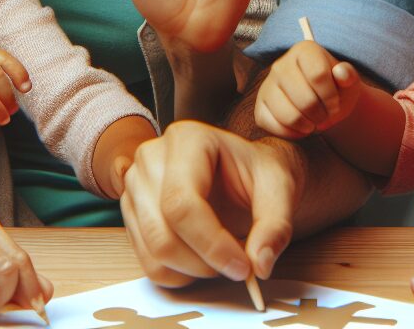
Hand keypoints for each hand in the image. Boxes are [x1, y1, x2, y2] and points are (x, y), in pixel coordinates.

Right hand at [120, 121, 297, 287]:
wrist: (245, 174)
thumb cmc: (258, 173)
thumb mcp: (280, 188)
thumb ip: (275, 224)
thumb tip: (260, 263)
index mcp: (187, 139)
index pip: (182, 202)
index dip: (212, 244)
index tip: (243, 266)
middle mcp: (152, 157)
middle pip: (162, 231)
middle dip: (204, 262)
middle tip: (238, 265)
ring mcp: (137, 185)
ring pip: (153, 251)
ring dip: (193, 270)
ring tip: (223, 257)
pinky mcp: (133, 213)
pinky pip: (148, 262)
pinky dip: (178, 274)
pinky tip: (202, 259)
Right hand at [255, 41, 361, 138]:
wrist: (321, 102)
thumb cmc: (336, 89)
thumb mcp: (348, 81)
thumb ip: (349, 76)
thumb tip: (341, 73)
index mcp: (304, 50)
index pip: (318, 75)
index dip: (331, 96)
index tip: (335, 102)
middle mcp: (281, 64)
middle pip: (305, 99)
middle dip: (321, 115)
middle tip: (325, 115)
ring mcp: (267, 85)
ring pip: (289, 116)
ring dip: (308, 126)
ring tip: (315, 121)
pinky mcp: (260, 106)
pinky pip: (274, 127)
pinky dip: (293, 133)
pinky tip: (301, 127)